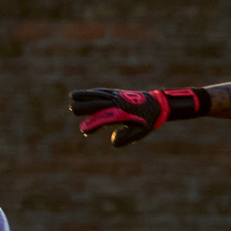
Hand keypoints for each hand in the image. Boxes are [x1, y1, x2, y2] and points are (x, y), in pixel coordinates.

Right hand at [69, 87, 206, 147]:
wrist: (158, 104)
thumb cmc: (148, 120)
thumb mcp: (140, 132)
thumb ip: (126, 137)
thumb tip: (113, 140)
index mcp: (123, 112)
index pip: (105, 118)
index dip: (94, 124)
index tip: (84, 130)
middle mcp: (118, 102)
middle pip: (99, 103)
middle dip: (86, 106)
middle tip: (73, 109)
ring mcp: (117, 95)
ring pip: (99, 94)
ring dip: (86, 95)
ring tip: (73, 96)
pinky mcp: (117, 93)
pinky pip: (103, 91)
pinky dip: (93, 92)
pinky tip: (86, 93)